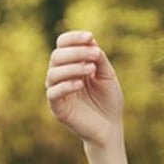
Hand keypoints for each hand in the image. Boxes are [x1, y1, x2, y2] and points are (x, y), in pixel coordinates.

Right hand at [45, 30, 123, 145]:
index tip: (90, 37)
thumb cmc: (109, 100)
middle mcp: (61, 76)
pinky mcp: (57, 108)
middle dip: (76, 52)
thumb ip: (99, 59)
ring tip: (91, 68)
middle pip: (57, 56)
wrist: (110, 126)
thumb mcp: (107, 75)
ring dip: (72, 67)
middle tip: (95, 55)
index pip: (63, 44)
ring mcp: (57, 91)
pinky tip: (80, 83)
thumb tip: (90, 41)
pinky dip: (66, 85)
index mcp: (72, 64)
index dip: (73, 38)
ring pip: (53, 73)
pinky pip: (53, 93)